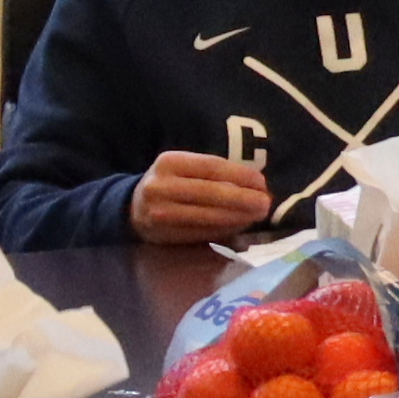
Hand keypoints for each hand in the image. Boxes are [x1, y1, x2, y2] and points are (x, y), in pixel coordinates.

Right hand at [128, 150, 278, 246]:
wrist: (133, 207)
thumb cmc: (170, 183)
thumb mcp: (183, 168)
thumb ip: (212, 173)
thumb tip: (256, 185)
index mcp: (169, 162)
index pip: (211, 167)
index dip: (239, 175)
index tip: (262, 183)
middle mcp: (161, 187)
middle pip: (210, 193)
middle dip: (243, 199)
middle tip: (265, 204)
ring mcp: (160, 213)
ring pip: (207, 216)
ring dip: (237, 217)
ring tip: (257, 216)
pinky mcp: (164, 235)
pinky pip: (202, 233)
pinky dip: (224, 230)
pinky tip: (239, 225)